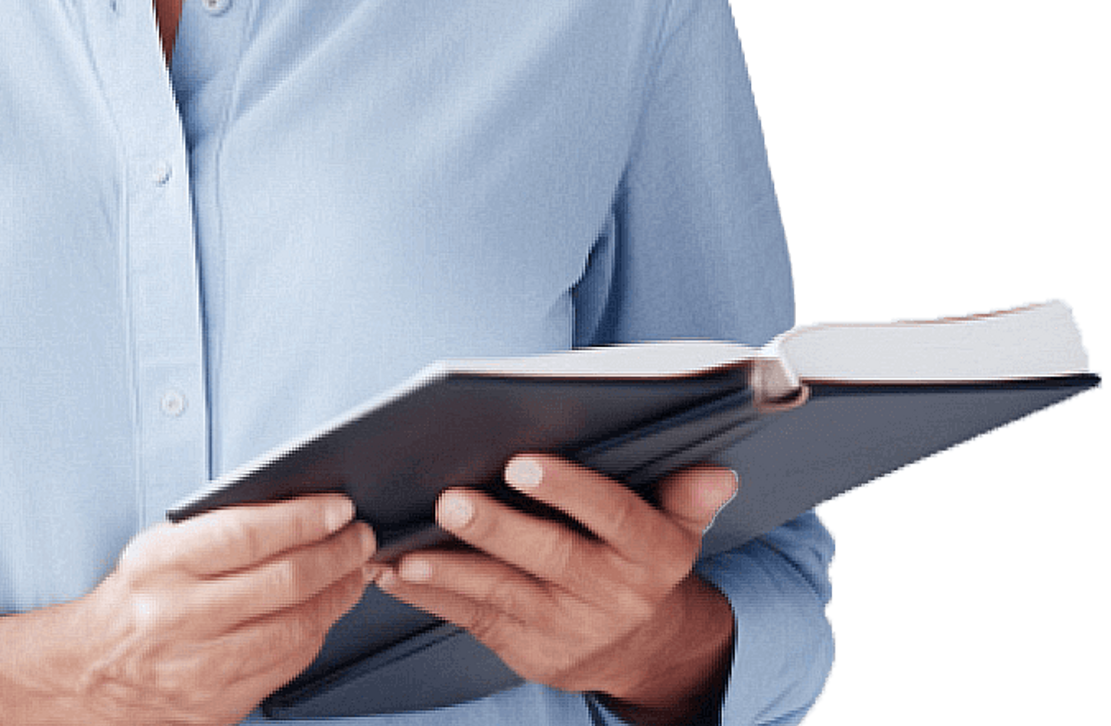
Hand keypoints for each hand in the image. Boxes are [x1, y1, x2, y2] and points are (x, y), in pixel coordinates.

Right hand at [0, 493, 375, 725]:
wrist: (90, 674)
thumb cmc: (136, 597)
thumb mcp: (161, 547)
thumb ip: (220, 528)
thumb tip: (299, 506)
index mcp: (160, 565)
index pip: (247, 534)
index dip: (303, 518)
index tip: (339, 506)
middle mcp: (178, 617)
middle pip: (282, 582)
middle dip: (336, 554)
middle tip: (361, 535)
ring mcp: (199, 669)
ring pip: (294, 628)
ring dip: (338, 593)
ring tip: (356, 568)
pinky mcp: (217, 706)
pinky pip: (285, 665)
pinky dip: (316, 632)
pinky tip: (328, 609)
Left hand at [371, 457, 737, 722]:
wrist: (644, 650)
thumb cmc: (644, 559)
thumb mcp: (677, 525)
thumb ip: (686, 494)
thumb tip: (717, 474)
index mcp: (651, 553)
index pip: (612, 515)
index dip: (569, 490)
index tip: (523, 461)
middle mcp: (610, 594)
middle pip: (550, 557)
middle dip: (497, 529)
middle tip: (449, 499)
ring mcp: (566, 628)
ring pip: (503, 595)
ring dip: (449, 571)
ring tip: (404, 547)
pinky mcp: (525, 650)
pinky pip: (473, 618)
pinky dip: (430, 595)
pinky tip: (393, 570)